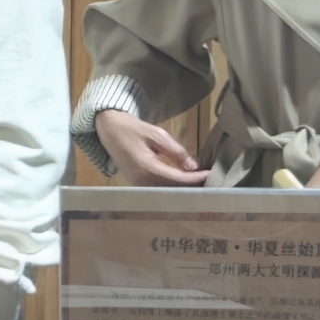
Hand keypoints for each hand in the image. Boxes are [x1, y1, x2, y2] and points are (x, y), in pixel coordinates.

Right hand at [93, 109, 209, 185]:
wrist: (109, 130)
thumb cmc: (132, 129)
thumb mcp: (156, 135)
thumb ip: (176, 151)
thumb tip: (193, 166)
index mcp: (148, 169)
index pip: (178, 178)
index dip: (195, 178)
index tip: (210, 174)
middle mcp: (143, 181)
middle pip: (173, 188)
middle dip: (191, 185)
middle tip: (209, 180)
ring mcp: (139, 184)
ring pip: (166, 190)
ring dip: (182, 187)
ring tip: (199, 181)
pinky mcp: (137, 183)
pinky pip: (158, 188)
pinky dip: (172, 185)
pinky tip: (183, 180)